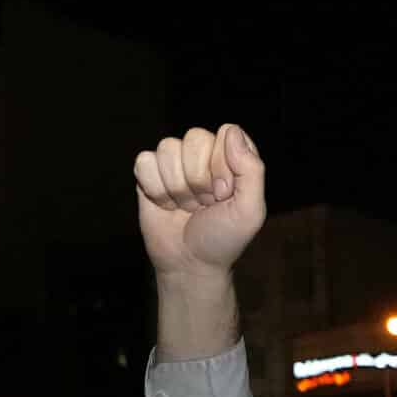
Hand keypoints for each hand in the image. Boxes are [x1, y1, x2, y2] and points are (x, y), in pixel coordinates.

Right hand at [134, 124, 267, 283]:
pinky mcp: (149, 173)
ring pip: (168, 148)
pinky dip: (156, 189)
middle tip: (204, 204)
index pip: (225, 134)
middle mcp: (204, 154)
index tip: (223, 194)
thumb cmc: (223, 239)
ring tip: (186, 206)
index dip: (222, 165)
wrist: (190, 265)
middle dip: (199, 179)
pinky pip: (145, 161)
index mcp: (232, 157)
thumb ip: (251, 170)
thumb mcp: (250, 211)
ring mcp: (175, 162)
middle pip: (195, 138)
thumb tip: (232, 131)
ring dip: (177, 187)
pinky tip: (166, 205)